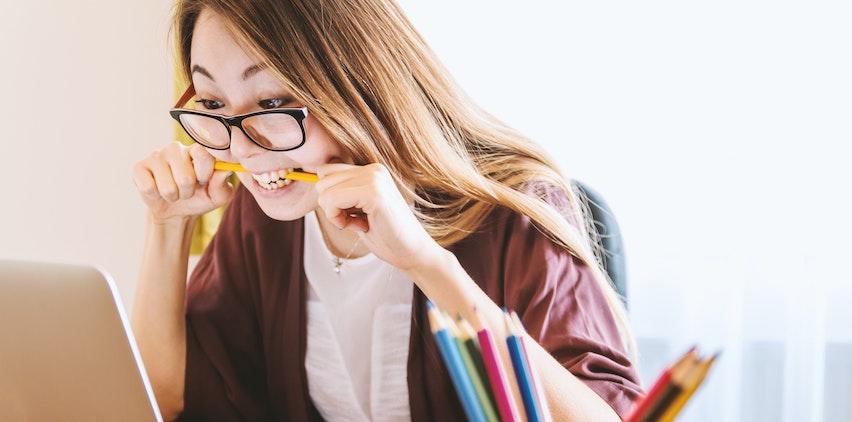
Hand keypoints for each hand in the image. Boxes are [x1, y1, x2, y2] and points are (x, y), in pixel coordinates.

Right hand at [132, 141, 234, 221]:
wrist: (176, 211)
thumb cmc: (199, 198)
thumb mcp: (217, 196)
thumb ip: (222, 185)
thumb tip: (222, 172)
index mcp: (197, 150)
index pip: (203, 153)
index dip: (205, 173)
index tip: (204, 181)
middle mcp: (176, 148)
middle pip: (185, 177)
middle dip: (187, 192)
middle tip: (186, 190)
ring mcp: (156, 155)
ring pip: (167, 186)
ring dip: (173, 196)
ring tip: (173, 191)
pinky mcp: (139, 167)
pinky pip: (148, 187)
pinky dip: (155, 196)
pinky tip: (157, 190)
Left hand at [315, 163, 440, 272]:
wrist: (413, 253)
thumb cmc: (386, 235)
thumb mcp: (359, 209)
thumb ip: (343, 193)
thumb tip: (315, 182)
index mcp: (371, 170)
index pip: (326, 171)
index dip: (330, 197)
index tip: (350, 214)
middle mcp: (373, 169)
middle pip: (322, 179)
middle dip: (331, 205)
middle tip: (355, 220)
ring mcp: (375, 178)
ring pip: (325, 191)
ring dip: (335, 213)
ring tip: (359, 223)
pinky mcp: (374, 193)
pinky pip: (332, 200)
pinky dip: (338, 219)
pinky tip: (360, 226)